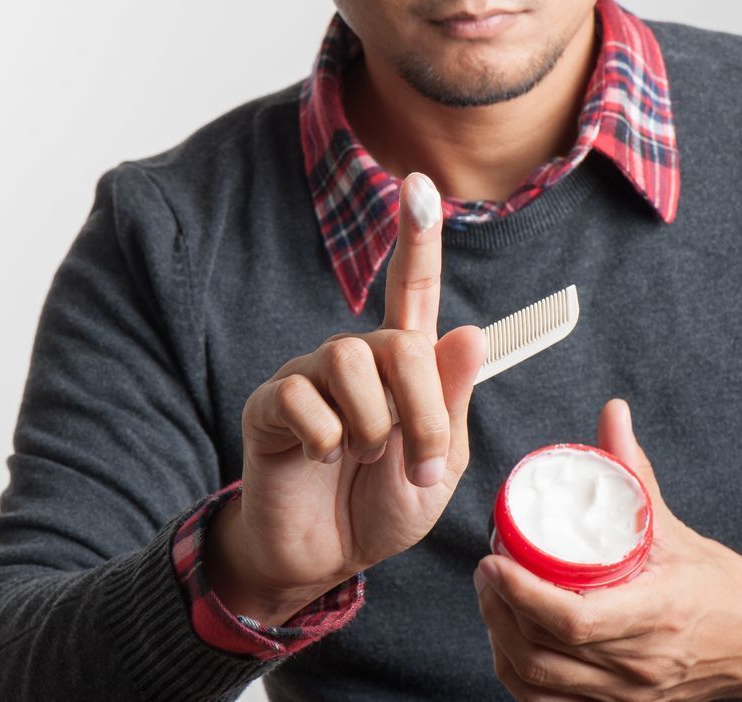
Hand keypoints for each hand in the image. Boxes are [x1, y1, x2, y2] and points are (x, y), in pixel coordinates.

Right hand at [207, 172, 487, 624]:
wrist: (326, 555)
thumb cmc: (384, 505)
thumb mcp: (437, 466)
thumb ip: (450, 403)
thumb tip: (470, 332)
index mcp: (403, 367)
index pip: (412, 290)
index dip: (418, 239)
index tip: (418, 186)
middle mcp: (357, 358)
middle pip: (396, 342)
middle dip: (420, 412)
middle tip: (419, 465)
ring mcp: (311, 377)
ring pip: (348, 361)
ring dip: (371, 425)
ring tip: (363, 458)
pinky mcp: (271, 403)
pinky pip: (300, 397)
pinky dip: (324, 439)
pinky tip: (319, 459)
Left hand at [474, 399, 741, 701]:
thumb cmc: (722, 588)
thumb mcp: (676, 529)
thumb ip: (634, 472)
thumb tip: (612, 413)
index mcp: (656, 614)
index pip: (574, 620)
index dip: (523, 594)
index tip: (494, 560)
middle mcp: (640, 663)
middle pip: (545, 652)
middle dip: (500, 609)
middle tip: (486, 569)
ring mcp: (629, 694)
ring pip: (541, 682)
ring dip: (502, 641)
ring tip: (492, 599)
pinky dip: (521, 677)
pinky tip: (509, 643)